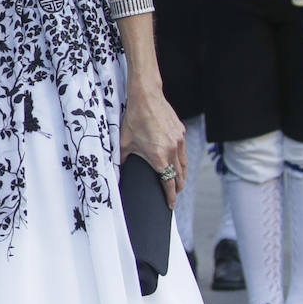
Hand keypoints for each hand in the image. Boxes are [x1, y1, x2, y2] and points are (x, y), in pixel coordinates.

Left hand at [120, 83, 186, 209]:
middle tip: (173, 196)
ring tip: (178, 182)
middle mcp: (172, 151)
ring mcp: (179, 141)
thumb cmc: (134, 120)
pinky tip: (177, 162)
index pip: (169, 184)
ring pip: (184, 165)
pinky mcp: (181, 132)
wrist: (147, 97)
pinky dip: (181, 160)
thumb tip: (118, 173)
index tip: (170, 206)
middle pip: (179, 177)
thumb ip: (123, 161)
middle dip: (177, 188)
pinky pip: (183, 151)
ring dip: (181, 176)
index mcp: (159, 157)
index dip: (170, 197)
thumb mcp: (125, 143)